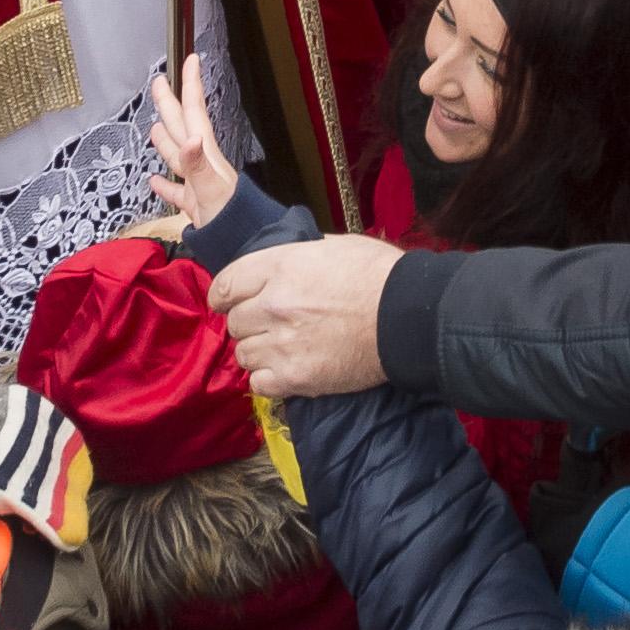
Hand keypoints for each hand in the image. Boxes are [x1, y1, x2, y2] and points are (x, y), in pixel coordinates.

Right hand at [145, 53, 239, 227]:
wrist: (245, 244)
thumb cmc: (231, 218)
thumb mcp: (213, 190)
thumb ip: (197, 165)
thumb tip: (189, 138)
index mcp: (205, 153)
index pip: (195, 112)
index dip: (191, 86)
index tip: (191, 59)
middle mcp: (201, 163)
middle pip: (181, 127)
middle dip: (171, 103)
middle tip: (159, 80)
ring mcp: (198, 184)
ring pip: (177, 156)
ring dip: (165, 140)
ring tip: (154, 126)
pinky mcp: (195, 205)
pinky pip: (176, 191)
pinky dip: (164, 184)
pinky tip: (154, 180)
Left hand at [202, 230, 400, 396]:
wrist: (407, 317)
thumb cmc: (379, 275)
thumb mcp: (334, 246)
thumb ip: (296, 257)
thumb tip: (280, 264)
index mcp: (279, 267)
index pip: (225, 284)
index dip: (223, 295)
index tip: (226, 302)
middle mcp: (273, 305)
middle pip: (234, 322)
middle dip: (248, 323)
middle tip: (269, 324)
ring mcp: (282, 344)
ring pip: (244, 354)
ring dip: (259, 351)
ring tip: (281, 348)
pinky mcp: (296, 377)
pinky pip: (258, 383)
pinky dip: (268, 378)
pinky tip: (285, 369)